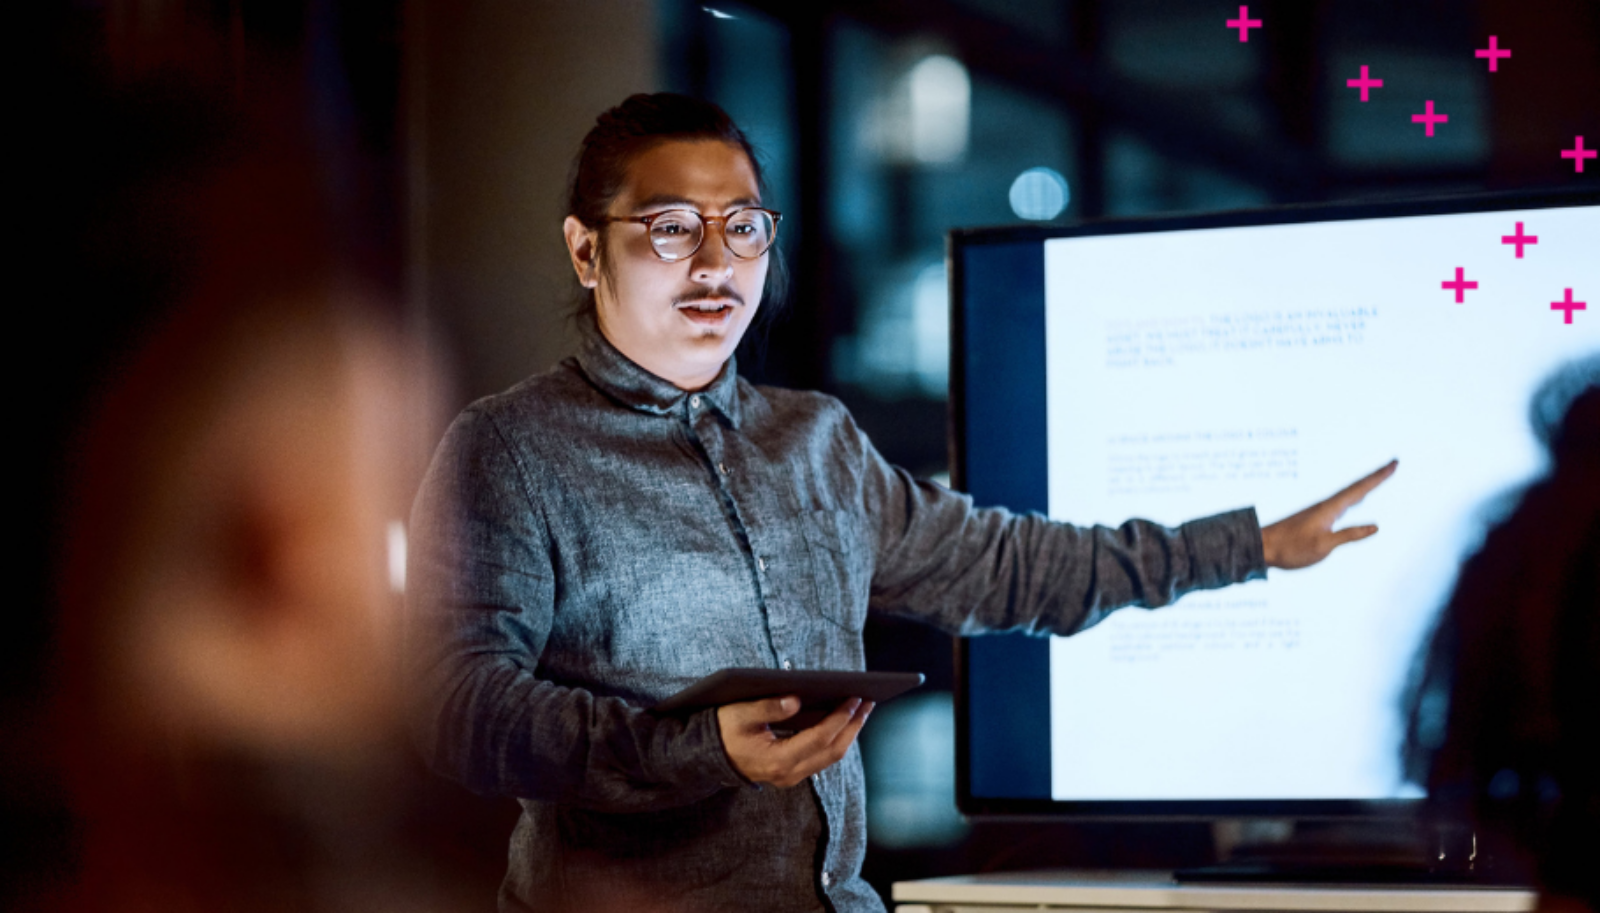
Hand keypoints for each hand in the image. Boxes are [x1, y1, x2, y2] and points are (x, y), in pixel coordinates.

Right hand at [717, 695, 873, 787]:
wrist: (708, 757)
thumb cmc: (724, 731)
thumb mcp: (740, 714)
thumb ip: (768, 708)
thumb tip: (796, 700)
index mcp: (777, 760)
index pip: (819, 738)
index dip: (839, 718)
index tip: (855, 698)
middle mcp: (788, 774)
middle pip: (833, 751)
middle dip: (853, 726)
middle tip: (868, 702)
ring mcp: (791, 777)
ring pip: (830, 756)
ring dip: (848, 733)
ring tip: (862, 709)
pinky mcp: (792, 772)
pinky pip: (822, 756)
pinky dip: (836, 738)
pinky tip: (842, 721)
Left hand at [1262, 459, 1397, 569]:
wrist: (1262, 547)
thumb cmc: (1290, 549)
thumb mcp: (1323, 546)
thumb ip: (1349, 535)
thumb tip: (1376, 526)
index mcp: (1329, 509)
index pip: (1360, 489)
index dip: (1378, 477)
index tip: (1394, 464)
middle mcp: (1326, 506)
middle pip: (1356, 487)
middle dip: (1376, 477)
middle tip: (1393, 464)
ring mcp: (1320, 511)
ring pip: (1349, 495)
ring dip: (1366, 486)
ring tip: (1380, 478)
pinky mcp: (1315, 518)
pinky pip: (1342, 503)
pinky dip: (1354, 498)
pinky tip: (1355, 501)